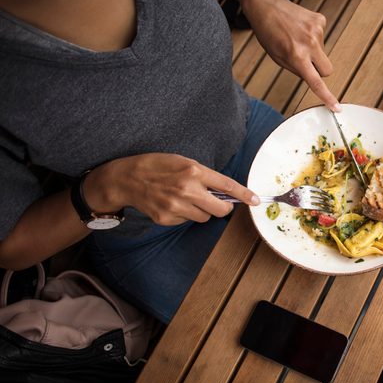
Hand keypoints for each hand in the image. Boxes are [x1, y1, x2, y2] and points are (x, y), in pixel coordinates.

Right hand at [84, 153, 259, 225]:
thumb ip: (204, 175)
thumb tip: (224, 191)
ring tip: (184, 198)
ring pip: (204, 218)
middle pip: (220, 210)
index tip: (256, 200)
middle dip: (223, 208)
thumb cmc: (157, 166)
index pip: (227, 186)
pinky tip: (171, 204)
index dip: (244, 194)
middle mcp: (187, 190)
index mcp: (194, 171)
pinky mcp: (167, 218)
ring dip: (201, 211)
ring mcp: (177, 206)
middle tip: (216, 203)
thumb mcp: (183, 161)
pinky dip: (184, 215)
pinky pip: (186, 221)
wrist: (126, 179)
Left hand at [241, 0, 340, 111]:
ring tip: (296, 38)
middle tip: (305, 61)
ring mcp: (317, 30)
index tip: (336, 107)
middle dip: (319, 70)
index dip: (327, 96)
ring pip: (323, 53)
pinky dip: (313, 37)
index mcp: (297, 56)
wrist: (267, 5)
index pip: (316, 82)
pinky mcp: (320, 20)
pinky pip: (322, 37)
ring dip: (313, 50)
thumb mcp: (277, 58)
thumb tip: (313, 75)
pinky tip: (300, 29)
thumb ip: (296, 69)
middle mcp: (310, 43)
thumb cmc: (268, 33)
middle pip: (327, 70)